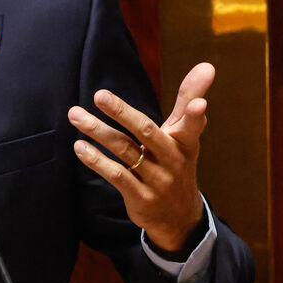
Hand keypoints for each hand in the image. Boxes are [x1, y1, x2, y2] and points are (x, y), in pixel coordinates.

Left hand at [68, 62, 213, 251]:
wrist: (177, 217)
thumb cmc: (176, 162)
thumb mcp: (185, 134)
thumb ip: (189, 99)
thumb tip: (207, 65)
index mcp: (186, 143)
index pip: (191, 126)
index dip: (195, 115)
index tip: (200, 104)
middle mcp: (173, 160)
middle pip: (146, 132)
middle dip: (122, 112)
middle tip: (99, 94)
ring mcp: (156, 180)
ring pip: (124, 151)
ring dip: (97, 131)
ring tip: (75, 115)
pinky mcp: (140, 197)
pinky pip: (116, 176)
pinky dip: (96, 161)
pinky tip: (79, 146)